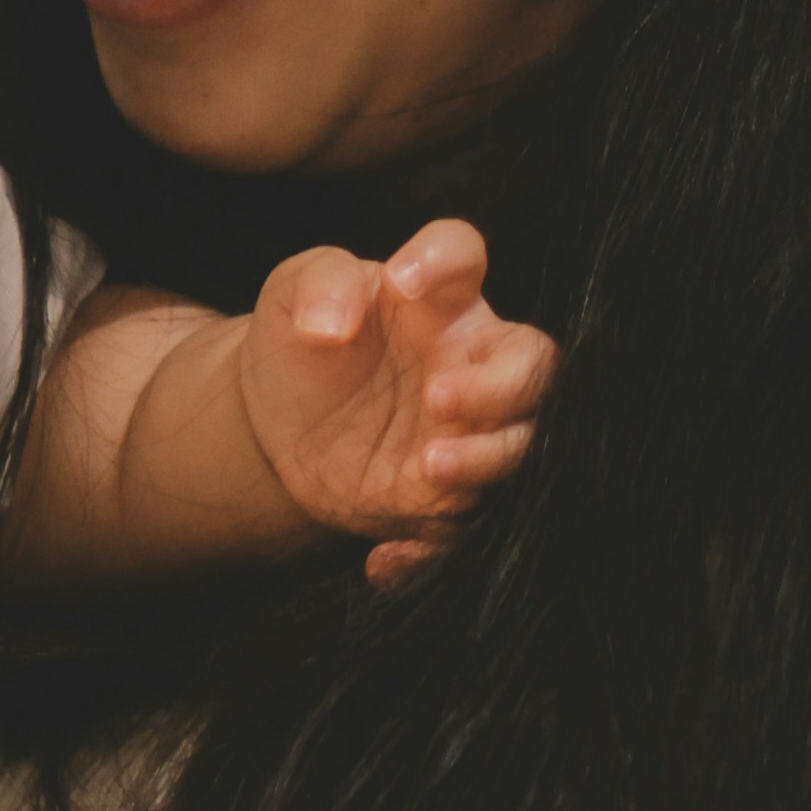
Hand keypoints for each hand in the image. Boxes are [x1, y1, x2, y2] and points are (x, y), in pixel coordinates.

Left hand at [222, 224, 552, 576]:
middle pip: (532, 366)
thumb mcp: (293, 295)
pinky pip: (463, 528)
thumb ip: (316, 289)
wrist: (278, 420)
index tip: (404, 281)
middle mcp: (470, 359)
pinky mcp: (448, 496)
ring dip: (485, 463)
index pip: (460, 253)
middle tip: (439, 401)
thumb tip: (328, 326)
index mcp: (435, 296)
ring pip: (518, 449)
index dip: (443, 259)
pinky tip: (385, 557)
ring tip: (428, 469)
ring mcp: (469, 430)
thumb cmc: (303, 336)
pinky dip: (431, 550)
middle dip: (500, 389)